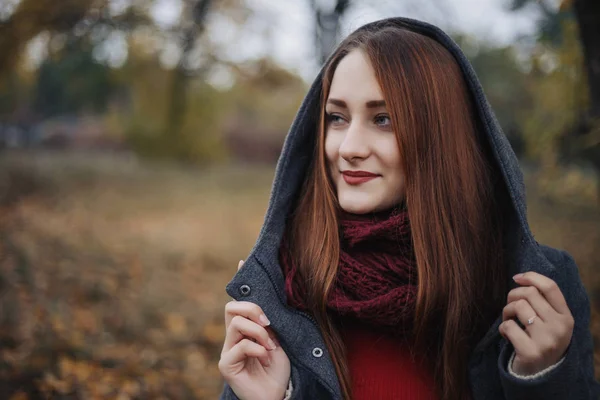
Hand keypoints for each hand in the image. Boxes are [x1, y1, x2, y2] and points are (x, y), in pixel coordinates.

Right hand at [218, 260, 290, 399]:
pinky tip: (265, 359)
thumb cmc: (280, 369)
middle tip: (269, 323)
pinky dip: (257, 349)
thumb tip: (270, 300)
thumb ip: (270, 322)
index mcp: (246, 328)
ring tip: (271, 347)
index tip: (243, 262)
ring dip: (259, 333)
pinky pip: (240, 345)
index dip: (239, 282)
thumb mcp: (280, 339)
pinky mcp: (226, 365)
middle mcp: (233, 337)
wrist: (278, 394)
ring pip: (237, 323)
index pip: (238, 301)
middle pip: (232, 307)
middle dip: (252, 309)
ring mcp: (228, 350)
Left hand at [499, 271, 573, 375]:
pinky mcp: (531, 352)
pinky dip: (502, 328)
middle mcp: (560, 328)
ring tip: (510, 322)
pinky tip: (508, 336)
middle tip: (510, 308)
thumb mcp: (549, 322)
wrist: (538, 376)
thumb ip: (542, 302)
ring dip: (506, 312)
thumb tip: (520, 277)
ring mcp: (547, 341)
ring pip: (517, 306)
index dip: (531, 277)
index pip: (550, 287)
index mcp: (566, 317)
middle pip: (529, 293)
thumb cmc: (539, 340)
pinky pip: (508, 326)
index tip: (516, 278)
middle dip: (513, 296)